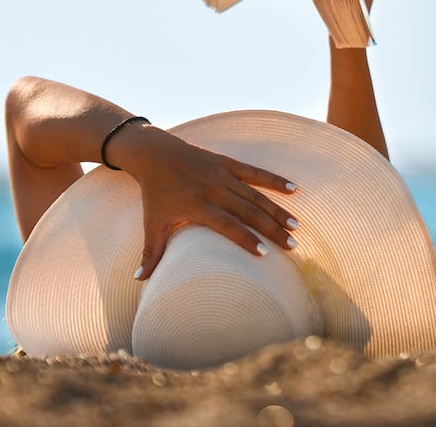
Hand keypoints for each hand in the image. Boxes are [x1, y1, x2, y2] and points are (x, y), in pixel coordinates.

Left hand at [106, 124, 298, 279]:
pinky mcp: (227, 163)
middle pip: (249, 212)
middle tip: (293, 245)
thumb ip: (151, 253)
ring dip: (277, 210)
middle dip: (272, 229)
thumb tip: (140, 281)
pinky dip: (274, 180)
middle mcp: (214, 190)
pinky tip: (294, 190)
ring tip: (296, 225)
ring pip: (256, 195)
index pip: (228, 225)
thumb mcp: (151, 224)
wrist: (154, 154)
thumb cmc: (154, 193)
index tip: (265, 253)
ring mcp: (222, 175)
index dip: (246, 239)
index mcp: (198, 206)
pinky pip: (255, 172)